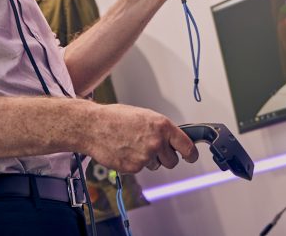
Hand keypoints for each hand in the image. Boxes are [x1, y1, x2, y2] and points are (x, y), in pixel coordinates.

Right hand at [82, 103, 198, 173]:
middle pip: (172, 161)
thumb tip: (171, 139)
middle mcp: (157, 142)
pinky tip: (124, 151)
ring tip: (132, 145)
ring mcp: (145, 156)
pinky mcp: (134, 167)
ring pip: (155, 165)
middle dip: (165, 157)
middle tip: (152, 149)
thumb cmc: (115, 118)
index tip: (192, 157)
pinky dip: (134, 163)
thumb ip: (160, 128)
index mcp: (162, 126)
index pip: (186, 146)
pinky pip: (140, 169)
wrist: (93, 126)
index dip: (191, 154)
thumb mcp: (144, 116)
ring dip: (148, 160)